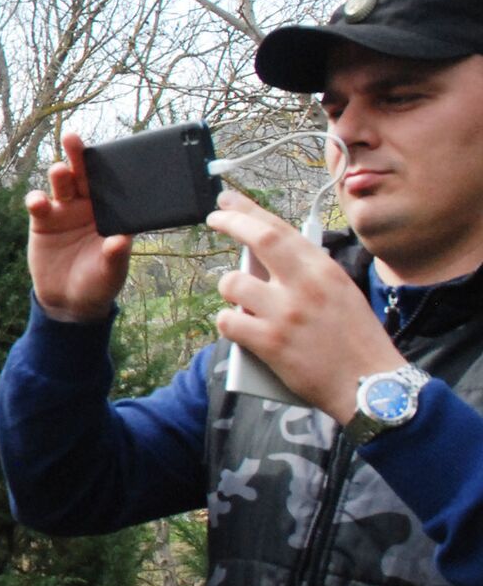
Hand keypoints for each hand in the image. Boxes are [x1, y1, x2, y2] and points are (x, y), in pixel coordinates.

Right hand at [25, 132, 132, 322]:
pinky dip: (36, 200)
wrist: (68, 300)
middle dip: (79, 156)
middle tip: (73, 138)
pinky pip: (38, 205)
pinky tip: (37, 201)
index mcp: (110, 212)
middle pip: (83, 175)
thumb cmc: (98, 283)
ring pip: (61, 185)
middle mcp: (87, 206)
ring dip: (59, 175)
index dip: (109, 166)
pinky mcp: (42, 221)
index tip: (110, 150)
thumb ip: (115, 256)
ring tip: (59, 171)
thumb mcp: (111, 273)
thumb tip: (121, 241)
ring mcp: (63, 211)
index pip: (111, 183)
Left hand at [206, 189, 403, 421]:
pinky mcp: (270, 343)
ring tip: (241, 301)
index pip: (281, 228)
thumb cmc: (356, 341)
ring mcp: (285, 313)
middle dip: (231, 221)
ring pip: (232, 283)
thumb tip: (266, 257)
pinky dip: (228, 323)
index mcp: (325, 271)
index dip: (250, 210)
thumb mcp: (341, 294)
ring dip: (229, 289)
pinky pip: (228, 321)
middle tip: (214, 217)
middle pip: (258, 238)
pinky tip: (238, 328)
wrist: (371, 386)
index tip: (229, 200)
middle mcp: (305, 286)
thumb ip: (307, 274)